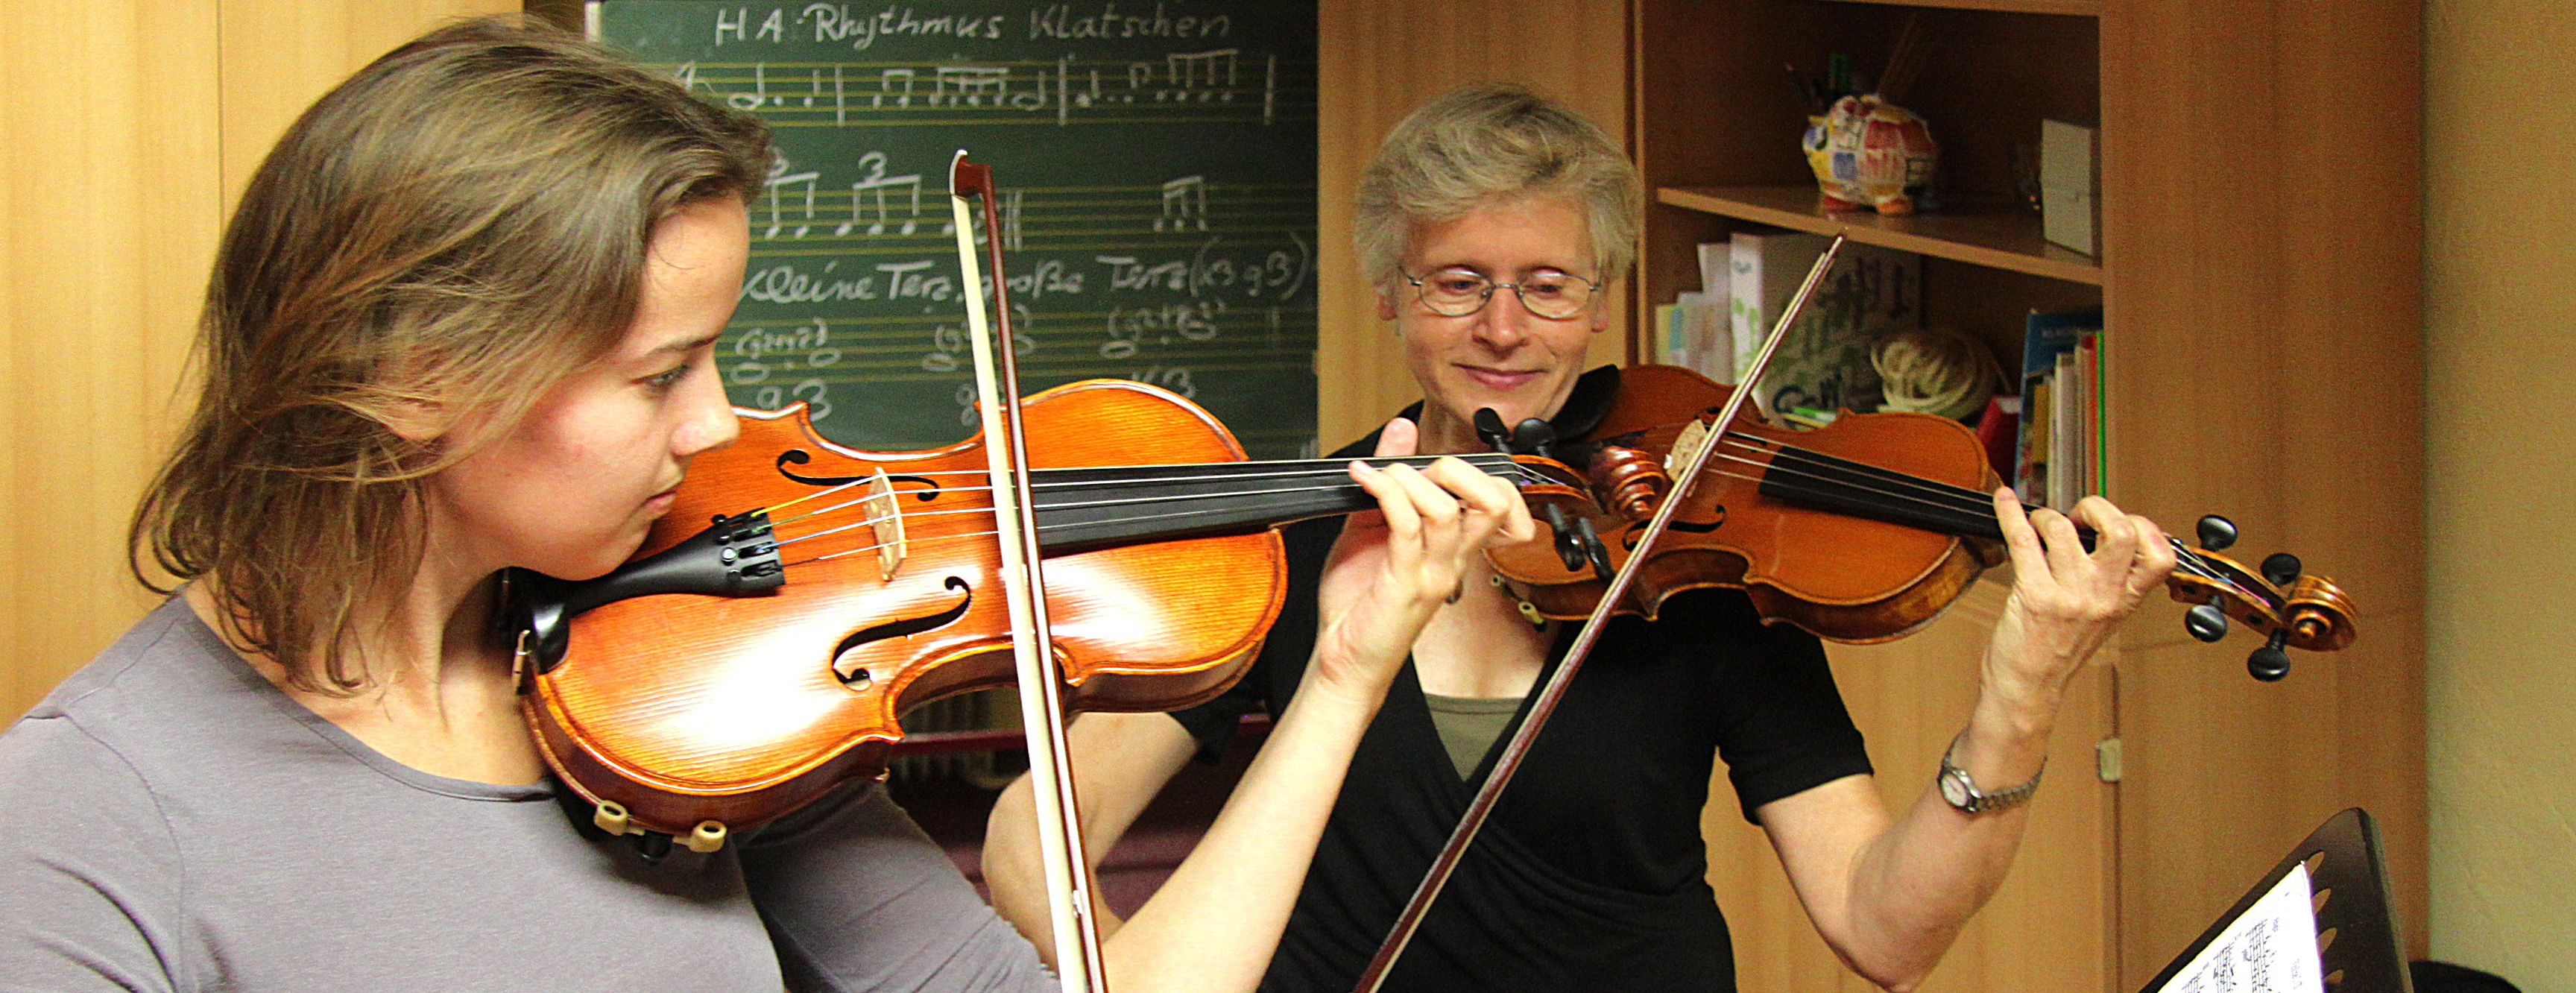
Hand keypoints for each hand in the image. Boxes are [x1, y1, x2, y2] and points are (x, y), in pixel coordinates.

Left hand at [1305, 419, 1534, 703]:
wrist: (1343, 659)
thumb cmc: (1359, 604)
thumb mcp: (1370, 526)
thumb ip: (1390, 481)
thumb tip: (1402, 430)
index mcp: (1452, 549)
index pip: (1500, 501)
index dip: (1477, 471)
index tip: (1430, 462)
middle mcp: (1451, 561)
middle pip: (1491, 501)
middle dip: (1454, 468)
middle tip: (1413, 466)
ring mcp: (1431, 573)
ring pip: (1446, 510)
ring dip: (1409, 478)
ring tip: (1380, 475)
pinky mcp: (1404, 583)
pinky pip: (1407, 527)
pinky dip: (1385, 493)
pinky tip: (1365, 481)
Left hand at [1980, 489, 2177, 728]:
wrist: (2028, 689)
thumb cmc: (2057, 654)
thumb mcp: (2101, 620)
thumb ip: (2109, 583)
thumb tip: (2100, 535)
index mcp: (2123, 601)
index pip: (2160, 554)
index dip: (2144, 526)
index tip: (2119, 521)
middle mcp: (2102, 597)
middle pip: (2120, 531)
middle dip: (2096, 507)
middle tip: (2078, 517)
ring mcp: (2069, 596)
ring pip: (2063, 529)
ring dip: (2046, 517)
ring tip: (2038, 526)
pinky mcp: (2033, 596)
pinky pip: (2022, 539)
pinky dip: (2009, 514)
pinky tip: (2004, 503)